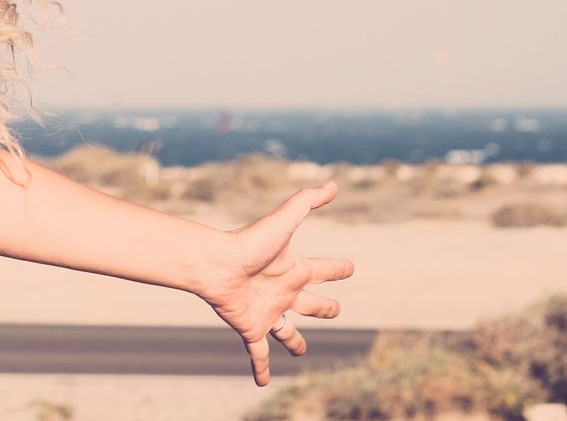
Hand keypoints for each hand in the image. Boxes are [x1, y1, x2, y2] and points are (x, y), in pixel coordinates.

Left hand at [195, 180, 353, 385]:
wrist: (216, 264)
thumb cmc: (249, 242)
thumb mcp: (284, 220)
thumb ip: (307, 201)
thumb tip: (334, 184)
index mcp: (295, 268)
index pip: (324, 269)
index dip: (339, 269)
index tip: (350, 267)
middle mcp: (284, 291)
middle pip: (311, 302)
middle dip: (324, 306)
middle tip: (336, 309)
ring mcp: (268, 311)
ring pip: (287, 331)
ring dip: (294, 341)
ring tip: (301, 351)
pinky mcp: (252, 328)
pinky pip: (259, 352)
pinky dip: (262, 367)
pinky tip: (263, 383)